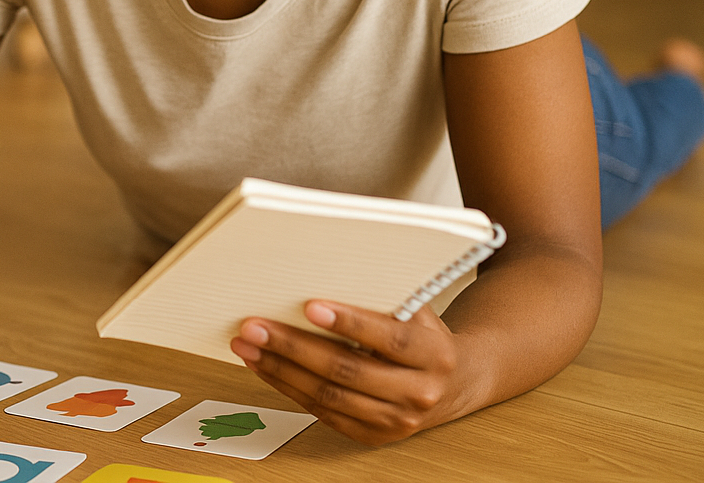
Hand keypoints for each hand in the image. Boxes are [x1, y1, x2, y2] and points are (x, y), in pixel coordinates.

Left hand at [231, 300, 470, 444]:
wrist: (454, 382)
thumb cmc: (424, 335)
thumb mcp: (417, 309)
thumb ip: (381, 295)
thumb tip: (321, 269)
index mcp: (434, 354)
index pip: (389, 338)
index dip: (349, 323)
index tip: (310, 306)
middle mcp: (418, 392)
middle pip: (348, 370)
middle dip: (295, 346)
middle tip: (256, 325)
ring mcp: (396, 420)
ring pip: (329, 395)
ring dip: (281, 370)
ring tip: (248, 345)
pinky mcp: (373, 435)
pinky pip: (323, 411)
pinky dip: (288, 387)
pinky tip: (265, 366)